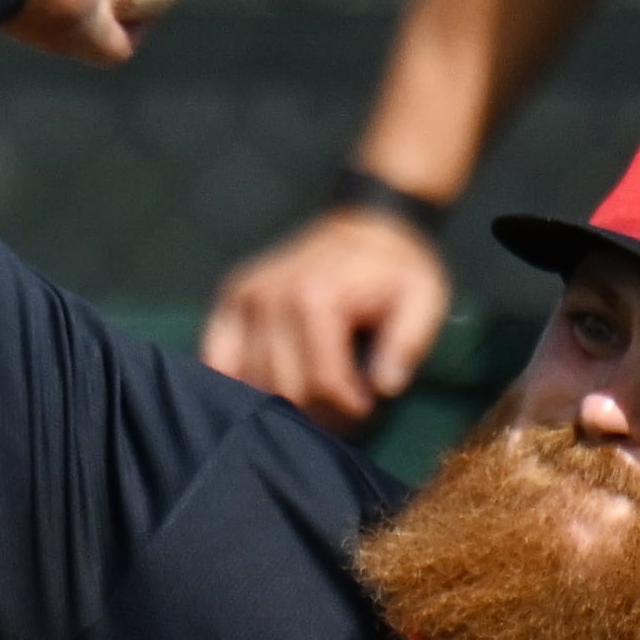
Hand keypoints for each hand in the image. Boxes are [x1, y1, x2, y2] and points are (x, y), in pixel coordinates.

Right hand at [199, 203, 454, 428]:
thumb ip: (407, 343)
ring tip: (314, 401)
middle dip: (318, 412)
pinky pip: (216, 358)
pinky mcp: (231, 300)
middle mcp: (271, 296)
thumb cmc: (397, 270)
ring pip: (250, 381)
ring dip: (282, 403)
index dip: (347, 408)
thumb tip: (384, 388)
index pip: (322, 380)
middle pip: (284, 387)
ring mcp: (245, 298)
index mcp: (316, 297)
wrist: (366, 227)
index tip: (366, 407)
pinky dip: (234, 383)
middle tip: (342, 412)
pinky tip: (259, 394)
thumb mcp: (423, 298)